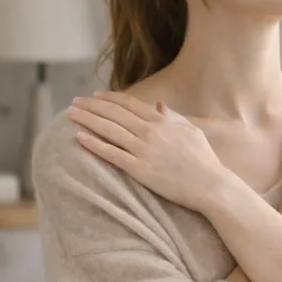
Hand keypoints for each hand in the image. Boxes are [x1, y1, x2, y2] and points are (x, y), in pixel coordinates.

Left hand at [66, 91, 226, 211]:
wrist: (211, 185)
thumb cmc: (205, 160)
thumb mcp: (193, 132)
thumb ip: (174, 117)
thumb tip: (159, 105)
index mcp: (163, 121)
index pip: (130, 104)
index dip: (109, 98)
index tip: (94, 95)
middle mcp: (151, 132)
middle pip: (114, 113)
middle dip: (91, 105)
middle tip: (74, 102)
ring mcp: (144, 150)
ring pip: (109, 130)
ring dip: (87, 120)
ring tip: (70, 114)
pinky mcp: (140, 170)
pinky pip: (112, 154)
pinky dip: (94, 144)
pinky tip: (80, 137)